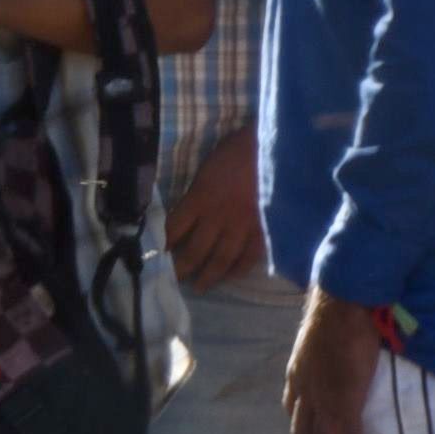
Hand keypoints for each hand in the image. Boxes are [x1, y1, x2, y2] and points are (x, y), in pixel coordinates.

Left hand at [166, 127, 267, 290]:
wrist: (277, 147)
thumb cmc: (240, 147)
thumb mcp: (209, 164)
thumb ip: (199, 189)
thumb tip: (190, 206)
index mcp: (200, 198)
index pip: (174, 228)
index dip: (164, 244)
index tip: (158, 255)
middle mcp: (217, 218)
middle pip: (195, 251)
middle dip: (182, 268)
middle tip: (173, 280)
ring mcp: (242, 227)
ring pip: (221, 260)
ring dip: (208, 276)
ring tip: (200, 287)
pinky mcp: (263, 231)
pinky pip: (249, 257)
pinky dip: (240, 269)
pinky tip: (232, 276)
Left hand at [282, 292, 383, 433]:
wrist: (343, 305)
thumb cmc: (337, 315)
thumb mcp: (319, 340)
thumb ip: (323, 355)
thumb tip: (337, 358)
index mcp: (297, 375)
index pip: (293, 410)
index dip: (303, 429)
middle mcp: (304, 392)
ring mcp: (322, 400)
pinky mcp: (343, 403)